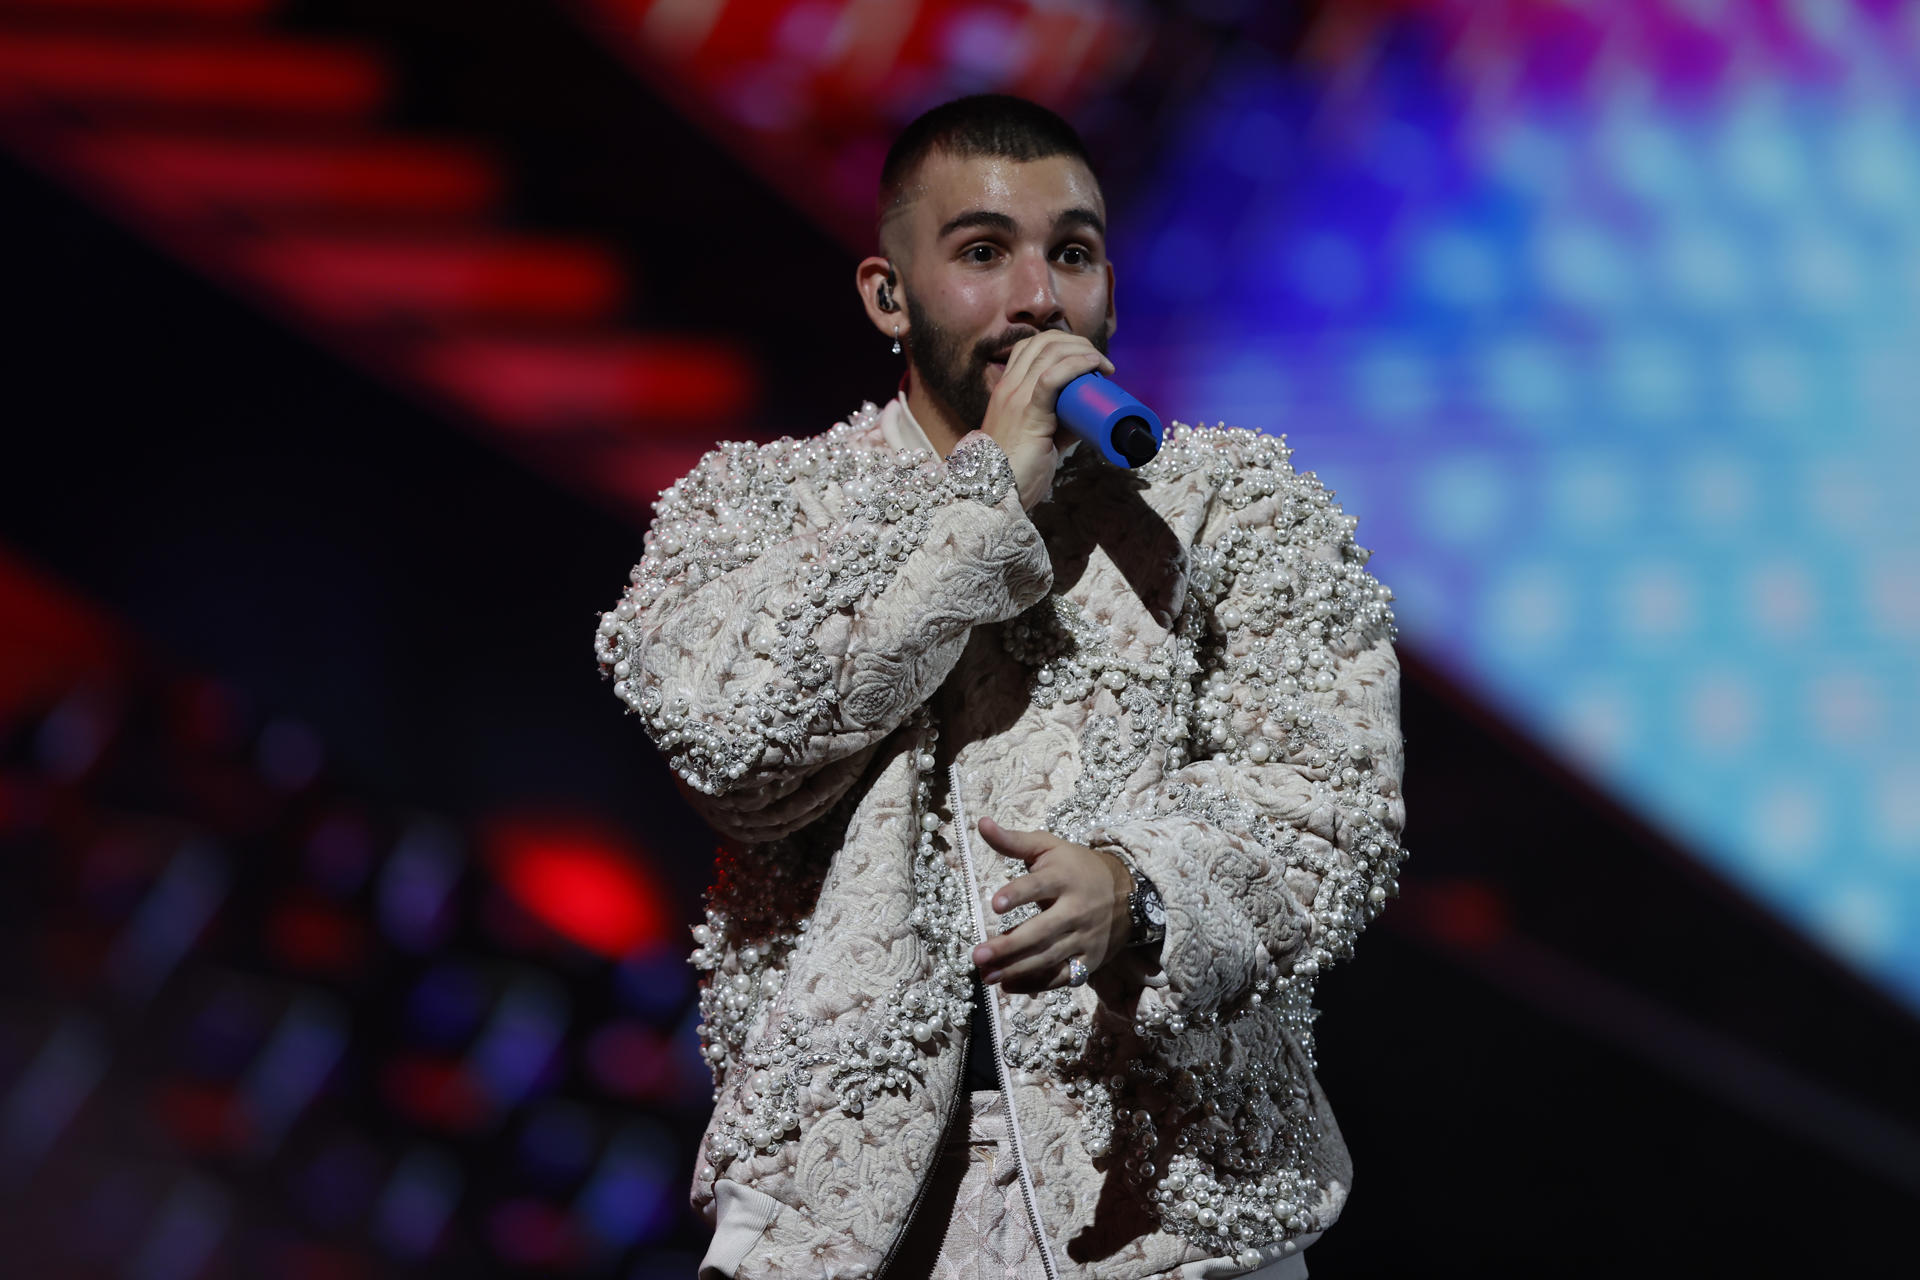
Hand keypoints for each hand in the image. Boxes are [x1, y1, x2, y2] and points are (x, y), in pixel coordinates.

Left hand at [971, 816, 1132, 993]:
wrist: (1127, 891)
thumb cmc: (1076, 866)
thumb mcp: (1048, 848)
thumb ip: (1013, 841)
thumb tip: (980, 823)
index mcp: (1064, 878)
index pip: (1039, 886)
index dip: (1018, 894)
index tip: (994, 904)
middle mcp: (1076, 910)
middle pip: (1041, 931)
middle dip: (1009, 945)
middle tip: (978, 955)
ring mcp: (1084, 938)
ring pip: (1049, 958)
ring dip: (1015, 969)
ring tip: (986, 975)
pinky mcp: (1089, 960)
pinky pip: (1061, 977)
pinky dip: (1036, 985)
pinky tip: (1008, 986)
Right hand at [981, 331, 1113, 509]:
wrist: (995, 495)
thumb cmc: (1017, 472)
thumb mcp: (1039, 440)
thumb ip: (1060, 426)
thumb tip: (1088, 418)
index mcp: (1006, 391)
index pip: (1030, 347)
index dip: (1060, 343)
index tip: (1086, 358)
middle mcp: (1008, 388)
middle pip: (1042, 342)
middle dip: (1076, 343)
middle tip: (1100, 361)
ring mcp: (1015, 398)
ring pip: (1049, 351)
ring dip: (1083, 350)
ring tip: (1103, 365)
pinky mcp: (1027, 413)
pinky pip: (1052, 377)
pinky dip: (1076, 364)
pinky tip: (1093, 365)